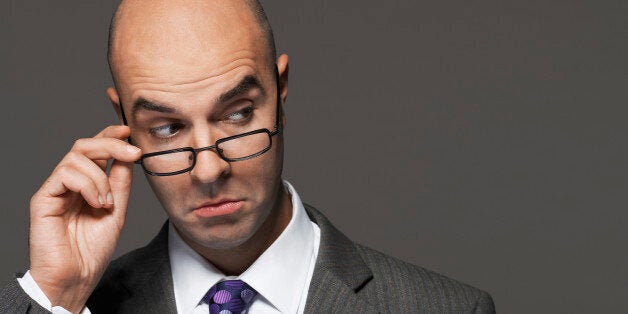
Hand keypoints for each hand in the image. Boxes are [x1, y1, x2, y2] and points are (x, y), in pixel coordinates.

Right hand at [28, 125, 140, 311]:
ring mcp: (56, 189)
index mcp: (87, 184)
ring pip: (76, 157)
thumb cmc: (92, 250)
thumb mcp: (117, 211)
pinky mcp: (43, 198)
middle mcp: (70, 183)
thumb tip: (129, 155)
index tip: (130, 133)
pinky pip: (65, 173)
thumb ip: (120, 183)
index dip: (111, 136)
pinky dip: (87, 184)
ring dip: (101, 176)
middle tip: (132, 152)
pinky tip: (97, 203)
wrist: (76, 277)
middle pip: (84, 145)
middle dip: (111, 143)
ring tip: (107, 202)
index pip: (96, 150)